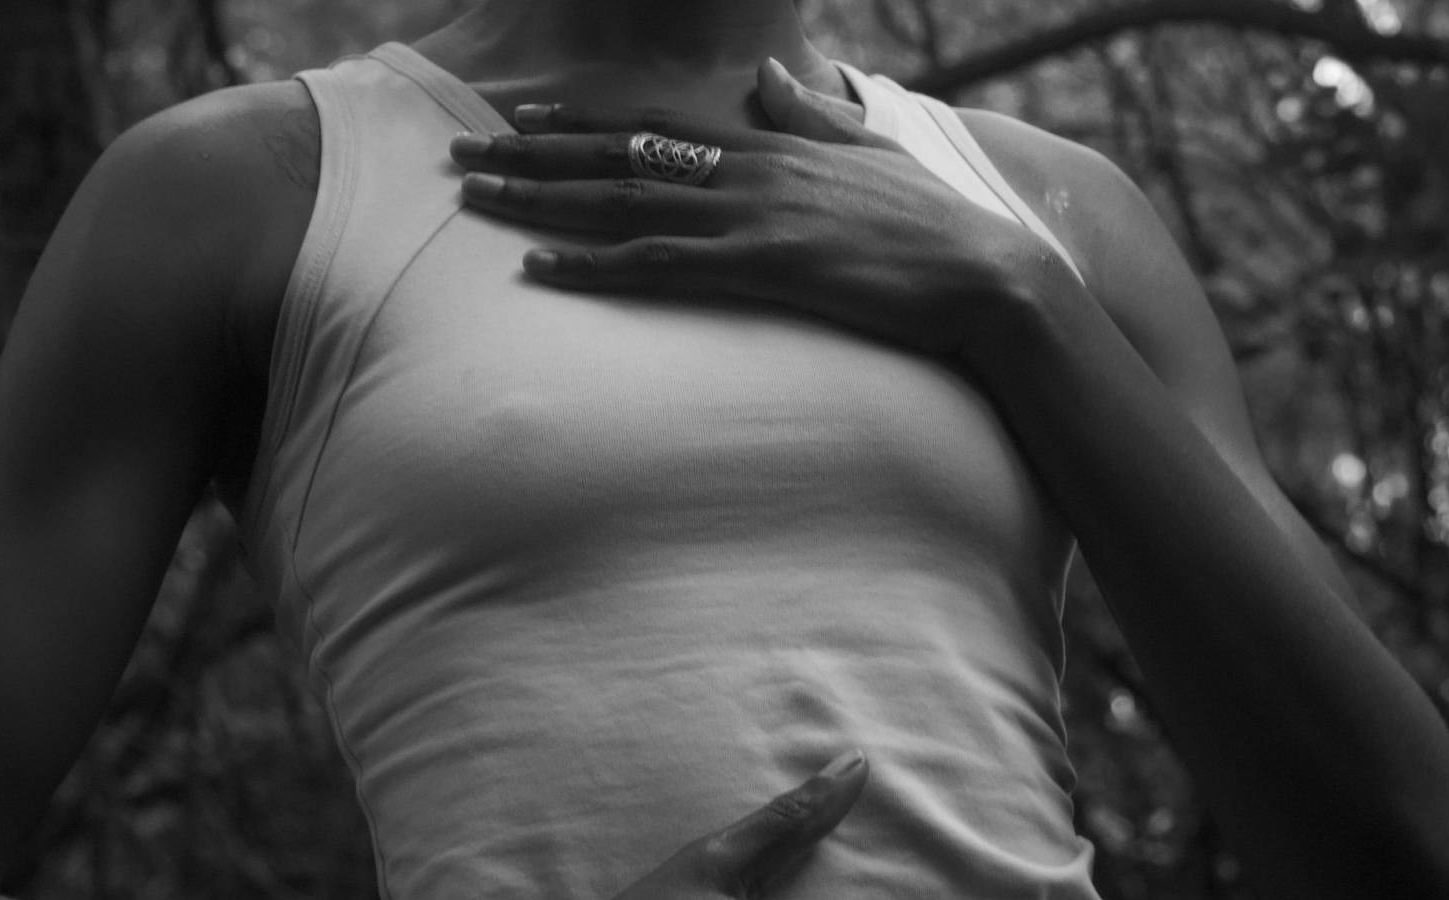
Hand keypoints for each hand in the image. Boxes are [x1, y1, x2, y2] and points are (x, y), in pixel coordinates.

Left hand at [447, 58, 1049, 359]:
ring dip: (541, 202)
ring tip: (476, 200)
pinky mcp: (759, 268)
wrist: (984, 277)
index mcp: (768, 147)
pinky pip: (657, 265)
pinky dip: (592, 264)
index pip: (654, 126)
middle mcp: (746, 171)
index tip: (524, 117)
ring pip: (621, 204)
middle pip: (617, 158)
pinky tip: (539, 267)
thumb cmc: (932, 226)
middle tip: (464, 156)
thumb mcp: (867, 153)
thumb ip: (809, 115)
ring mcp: (749, 219)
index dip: (582, 121)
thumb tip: (767, 73)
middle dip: (534, 156)